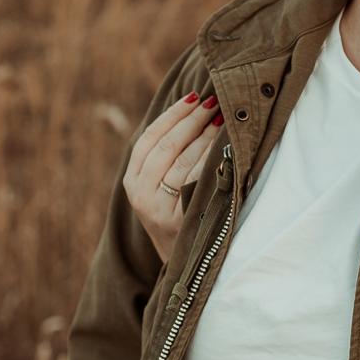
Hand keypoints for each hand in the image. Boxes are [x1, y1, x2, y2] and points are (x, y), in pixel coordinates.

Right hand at [123, 91, 223, 262]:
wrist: (183, 264)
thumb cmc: (178, 215)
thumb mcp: (160, 189)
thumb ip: (166, 157)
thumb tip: (193, 108)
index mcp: (132, 182)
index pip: (150, 138)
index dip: (173, 114)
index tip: (194, 96)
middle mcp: (141, 195)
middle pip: (168, 145)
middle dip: (193, 119)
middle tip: (214, 102)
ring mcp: (160, 210)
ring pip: (185, 161)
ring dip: (207, 136)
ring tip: (223, 119)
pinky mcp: (182, 221)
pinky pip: (200, 181)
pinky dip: (213, 160)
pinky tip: (227, 148)